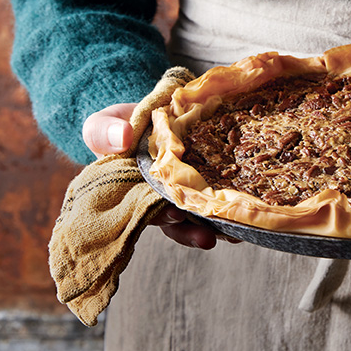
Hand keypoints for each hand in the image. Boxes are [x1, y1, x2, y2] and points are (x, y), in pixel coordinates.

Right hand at [82, 103, 234, 248]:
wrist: (151, 112)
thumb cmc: (120, 125)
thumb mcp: (102, 125)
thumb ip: (103, 132)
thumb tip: (123, 137)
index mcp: (135, 191)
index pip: (147, 210)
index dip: (161, 216)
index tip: (173, 214)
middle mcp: (160, 197)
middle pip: (175, 220)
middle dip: (190, 231)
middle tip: (207, 238)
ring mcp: (183, 190)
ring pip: (199, 214)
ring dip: (215, 226)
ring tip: (234, 234)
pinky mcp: (204, 179)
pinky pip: (216, 195)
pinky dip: (229, 205)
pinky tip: (248, 215)